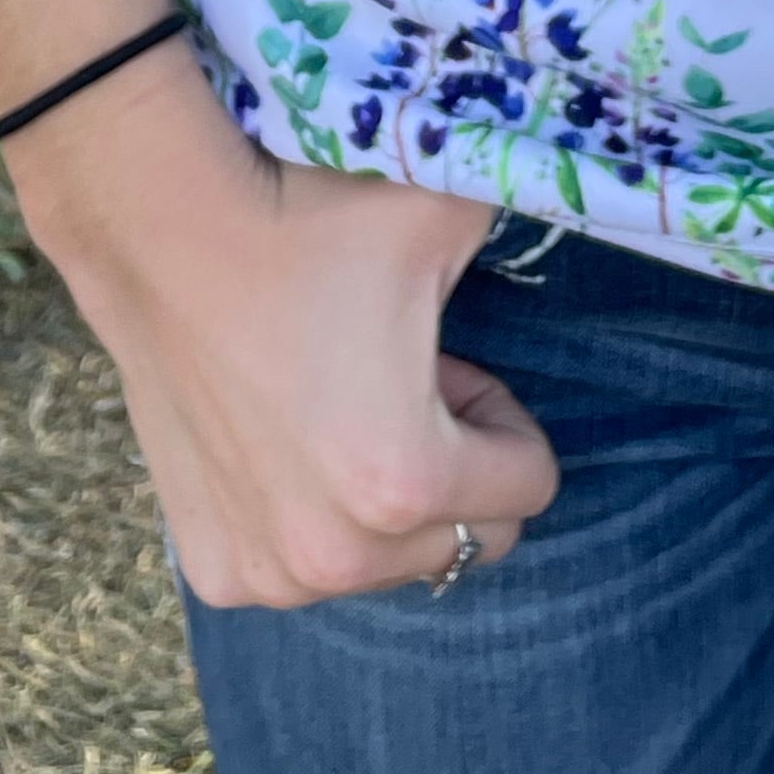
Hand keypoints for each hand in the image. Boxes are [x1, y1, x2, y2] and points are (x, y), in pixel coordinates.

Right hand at [6, 47, 559, 609]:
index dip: (501, 415)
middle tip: (393, 379)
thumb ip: (544, 217)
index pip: (529, 490)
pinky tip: (278, 431)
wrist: (162, 232)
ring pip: (385, 562)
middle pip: (462, 540)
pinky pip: (307, 567)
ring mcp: (266, 574)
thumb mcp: (449, 215)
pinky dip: (312, 514)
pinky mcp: (213, 571)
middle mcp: (333, 557)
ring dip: (382, 494)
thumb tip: (611, 200)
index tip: (449, 359)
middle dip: (450, 465)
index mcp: (404, 484)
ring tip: (333, 398)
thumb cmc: (307, 222)